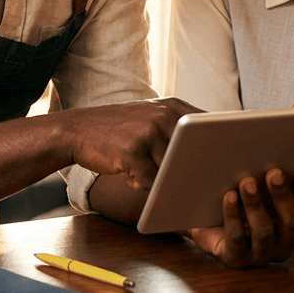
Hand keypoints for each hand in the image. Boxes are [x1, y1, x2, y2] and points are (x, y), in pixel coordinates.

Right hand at [64, 98, 201, 191]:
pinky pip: (149, 183)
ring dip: (158, 179)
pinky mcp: (131, 152)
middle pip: (192, 156)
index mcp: (173, 107)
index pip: (208, 128)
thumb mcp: (151, 117)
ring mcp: (147, 133)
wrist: (77, 130)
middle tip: (185, 179)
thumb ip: (178, 128)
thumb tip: (213, 154)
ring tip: (139, 167)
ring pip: (170, 172)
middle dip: (188, 171)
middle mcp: (163, 116)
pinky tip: (127, 173)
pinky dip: (139, 185)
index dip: (214, 148)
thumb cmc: (119, 131)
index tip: (216, 163)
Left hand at [189, 168, 293, 267]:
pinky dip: (233, 216)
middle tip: (274, 173)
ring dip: (256, 204)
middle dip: (283, 195)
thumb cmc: (242, 199)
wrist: (207, 223)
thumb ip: (274, 175)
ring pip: (264, 231)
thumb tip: (277, 147)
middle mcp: (285, 242)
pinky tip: (229, 197)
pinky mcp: (236, 259)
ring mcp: (261, 254)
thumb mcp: (261, 187)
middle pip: (292, 222)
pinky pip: (236, 239)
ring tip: (247, 182)